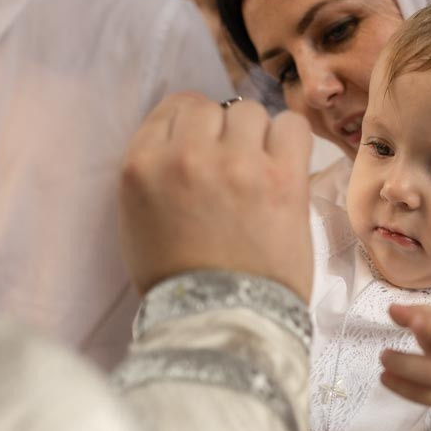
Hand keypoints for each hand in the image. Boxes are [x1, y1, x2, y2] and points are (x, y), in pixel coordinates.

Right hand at [120, 93, 312, 300]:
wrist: (222, 322)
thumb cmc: (180, 283)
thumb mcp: (138, 221)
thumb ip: (156, 172)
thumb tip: (186, 139)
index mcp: (142, 165)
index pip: (173, 108)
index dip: (192, 126)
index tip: (205, 149)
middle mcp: (186, 155)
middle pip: (211, 108)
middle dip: (222, 134)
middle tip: (232, 171)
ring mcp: (236, 164)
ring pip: (250, 112)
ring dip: (256, 138)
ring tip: (259, 176)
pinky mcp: (281, 177)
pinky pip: (291, 126)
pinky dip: (290, 143)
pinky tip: (285, 172)